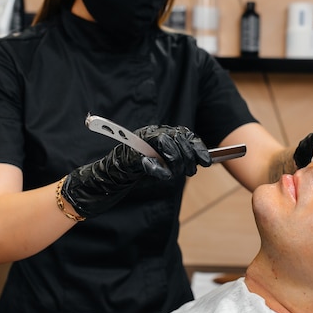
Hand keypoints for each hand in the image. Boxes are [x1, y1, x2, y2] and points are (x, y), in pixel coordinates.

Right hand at [61, 125, 210, 217]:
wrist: (105, 179)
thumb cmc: (133, 171)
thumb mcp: (159, 163)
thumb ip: (176, 157)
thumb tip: (201, 160)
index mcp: (157, 132)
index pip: (184, 134)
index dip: (197, 147)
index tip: (207, 161)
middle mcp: (149, 133)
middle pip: (179, 139)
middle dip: (188, 157)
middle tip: (190, 171)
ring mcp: (139, 143)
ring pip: (168, 146)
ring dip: (175, 163)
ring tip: (173, 174)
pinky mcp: (131, 156)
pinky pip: (151, 160)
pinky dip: (159, 170)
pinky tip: (162, 176)